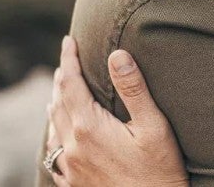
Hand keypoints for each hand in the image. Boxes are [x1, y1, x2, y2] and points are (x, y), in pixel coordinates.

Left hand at [47, 36, 188, 186]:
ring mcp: (70, 167)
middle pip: (58, 102)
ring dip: (56, 101)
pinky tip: (61, 131)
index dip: (69, 59)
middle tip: (68, 58)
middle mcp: (72, 146)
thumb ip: (134, 90)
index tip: (69, 40)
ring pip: (53, 126)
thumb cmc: (160, 170)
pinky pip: (54, 152)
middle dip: (62, 77)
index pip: (70, 83)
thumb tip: (118, 55)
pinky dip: (55, 131)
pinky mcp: (73, 182)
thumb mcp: (154, 126)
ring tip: (62, 87)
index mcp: (89, 128)